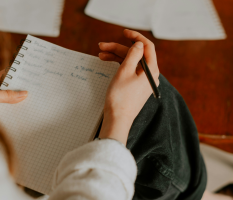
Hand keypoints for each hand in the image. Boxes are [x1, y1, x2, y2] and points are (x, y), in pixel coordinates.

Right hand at [98, 30, 158, 144]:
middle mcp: (149, 75)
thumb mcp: (125, 71)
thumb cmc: (121, 97)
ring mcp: (142, 81)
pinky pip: (129, 70)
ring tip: (101, 54)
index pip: (147, 47)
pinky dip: (119, 65)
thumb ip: (132, 55)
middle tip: (102, 46)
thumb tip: (138, 44)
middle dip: (118, 49)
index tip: (124, 32)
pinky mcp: (135, 86)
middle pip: (135, 55)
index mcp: (151, 70)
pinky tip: (108, 62)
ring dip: (116, 57)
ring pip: (130, 62)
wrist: (117, 119)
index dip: (136, 37)